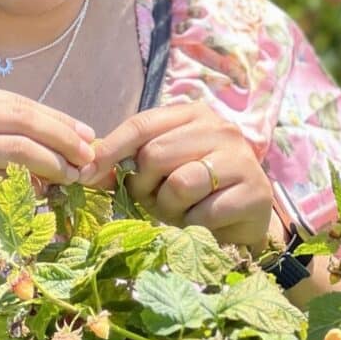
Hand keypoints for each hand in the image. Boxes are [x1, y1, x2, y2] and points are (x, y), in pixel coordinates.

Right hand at [0, 82, 97, 255]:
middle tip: (88, 154)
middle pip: (20, 118)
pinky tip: (42, 193)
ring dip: (52, 163)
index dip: (54, 117)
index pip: (13, 101)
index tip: (83, 133)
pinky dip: (27, 186)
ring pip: (15, 148)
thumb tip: (50, 140)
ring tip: (71, 175)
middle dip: (62, 136)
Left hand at [79, 102, 273, 256]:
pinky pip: (204, 212)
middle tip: (154, 199)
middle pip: (156, 154)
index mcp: (192, 115)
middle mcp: (220, 129)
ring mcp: (241, 159)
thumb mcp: (159, 171)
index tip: (86, 172)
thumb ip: (128, 163)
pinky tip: (204, 221)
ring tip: (182, 210)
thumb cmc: (195, 191)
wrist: (244, 219)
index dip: (111, 148)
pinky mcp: (254, 192)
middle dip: (145, 185)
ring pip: (180, 184)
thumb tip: (86, 168)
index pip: (141, 124)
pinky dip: (194, 224)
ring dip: (170, 207)